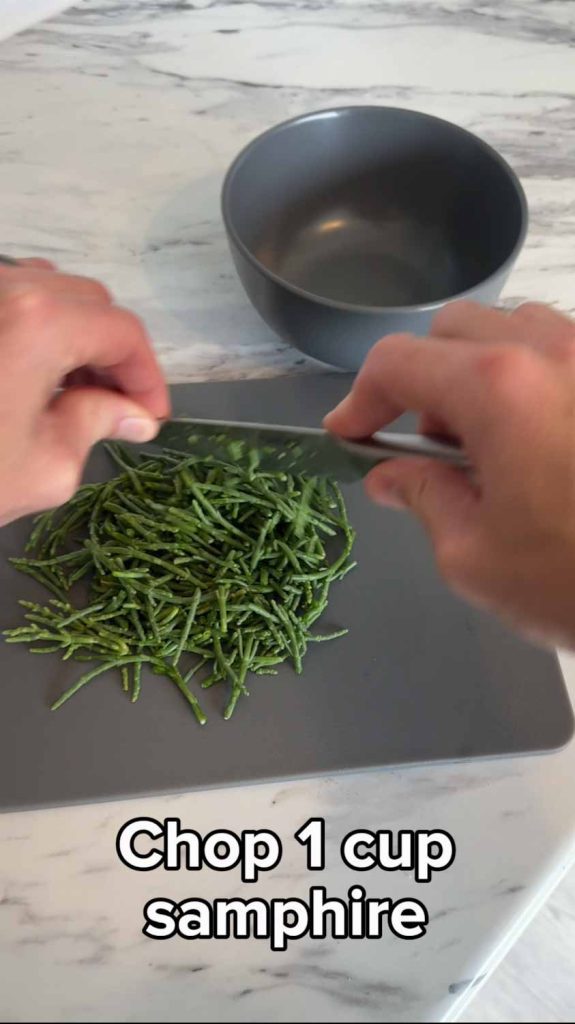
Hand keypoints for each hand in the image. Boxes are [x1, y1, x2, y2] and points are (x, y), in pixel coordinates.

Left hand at [0, 258, 168, 525]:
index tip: (151, 416)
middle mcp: (4, 289)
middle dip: (113, 354)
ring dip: (75, 338)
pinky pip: (7, 301)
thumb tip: (132, 414)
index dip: (148, 376)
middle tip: (119, 408)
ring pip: (47, 294)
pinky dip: (34, 332)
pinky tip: (29, 380)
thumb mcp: (46, 465)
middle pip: (89, 303)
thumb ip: (98, 424)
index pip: (122, 333)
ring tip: (73, 395)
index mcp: (40, 323)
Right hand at [325, 301, 574, 646]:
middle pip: (455, 330)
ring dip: (479, 376)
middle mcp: (553, 351)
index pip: (399, 362)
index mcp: (498, 389)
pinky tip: (543, 447)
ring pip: (515, 332)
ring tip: (489, 448)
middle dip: (421, 380)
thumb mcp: (475, 556)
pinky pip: (565, 355)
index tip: (350, 433)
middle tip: (424, 446)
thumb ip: (422, 497)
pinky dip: (531, 383)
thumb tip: (391, 474)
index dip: (360, 398)